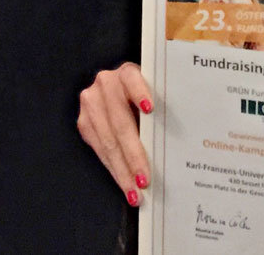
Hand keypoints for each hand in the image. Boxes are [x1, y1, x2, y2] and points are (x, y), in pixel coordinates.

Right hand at [77, 62, 152, 204]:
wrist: (121, 92)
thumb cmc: (147, 101)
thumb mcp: (155, 98)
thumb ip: (161, 114)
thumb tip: (179, 144)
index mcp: (128, 73)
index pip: (133, 80)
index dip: (140, 93)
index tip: (149, 109)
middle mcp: (106, 84)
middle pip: (120, 122)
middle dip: (133, 155)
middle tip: (145, 179)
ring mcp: (91, 102)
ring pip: (107, 140)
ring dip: (122, 169)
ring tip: (135, 191)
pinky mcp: (84, 120)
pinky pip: (98, 148)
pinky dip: (113, 168)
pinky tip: (124, 182)